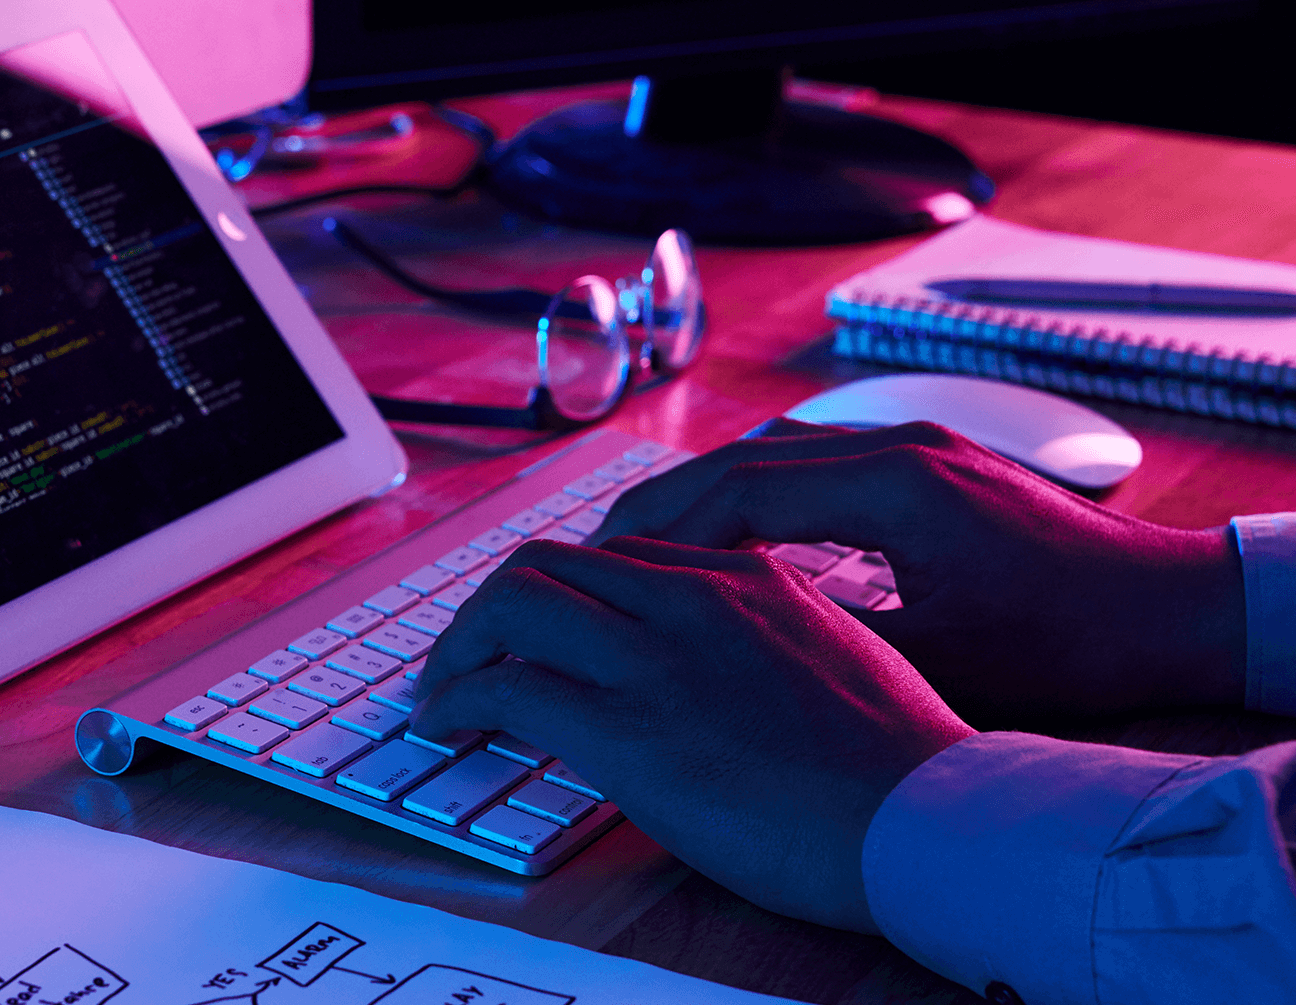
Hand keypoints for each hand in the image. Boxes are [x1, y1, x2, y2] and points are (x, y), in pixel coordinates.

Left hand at [411, 537, 972, 932]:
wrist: (931, 820)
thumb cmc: (903, 766)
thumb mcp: (841, 663)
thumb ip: (767, 644)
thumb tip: (719, 677)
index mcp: (747, 579)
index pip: (620, 556)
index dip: (563, 592)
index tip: (540, 630)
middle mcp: (693, 597)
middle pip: (552, 562)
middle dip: (494, 607)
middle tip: (470, 653)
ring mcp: (656, 656)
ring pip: (514, 601)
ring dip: (463, 644)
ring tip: (445, 687)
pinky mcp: (627, 725)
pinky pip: (506, 686)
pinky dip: (459, 699)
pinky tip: (449, 724)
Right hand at [595, 420, 1246, 723]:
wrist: (1169, 604)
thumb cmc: (1072, 643)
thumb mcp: (942, 661)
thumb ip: (832, 638)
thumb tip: (728, 644)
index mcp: (897, 487)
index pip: (742, 488)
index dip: (662, 529)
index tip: (606, 568)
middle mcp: (900, 446)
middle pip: (746, 458)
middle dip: (664, 505)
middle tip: (596, 554)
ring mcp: (916, 445)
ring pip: (776, 453)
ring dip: (706, 494)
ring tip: (646, 546)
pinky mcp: (929, 461)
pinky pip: (814, 462)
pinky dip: (757, 493)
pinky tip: (730, 536)